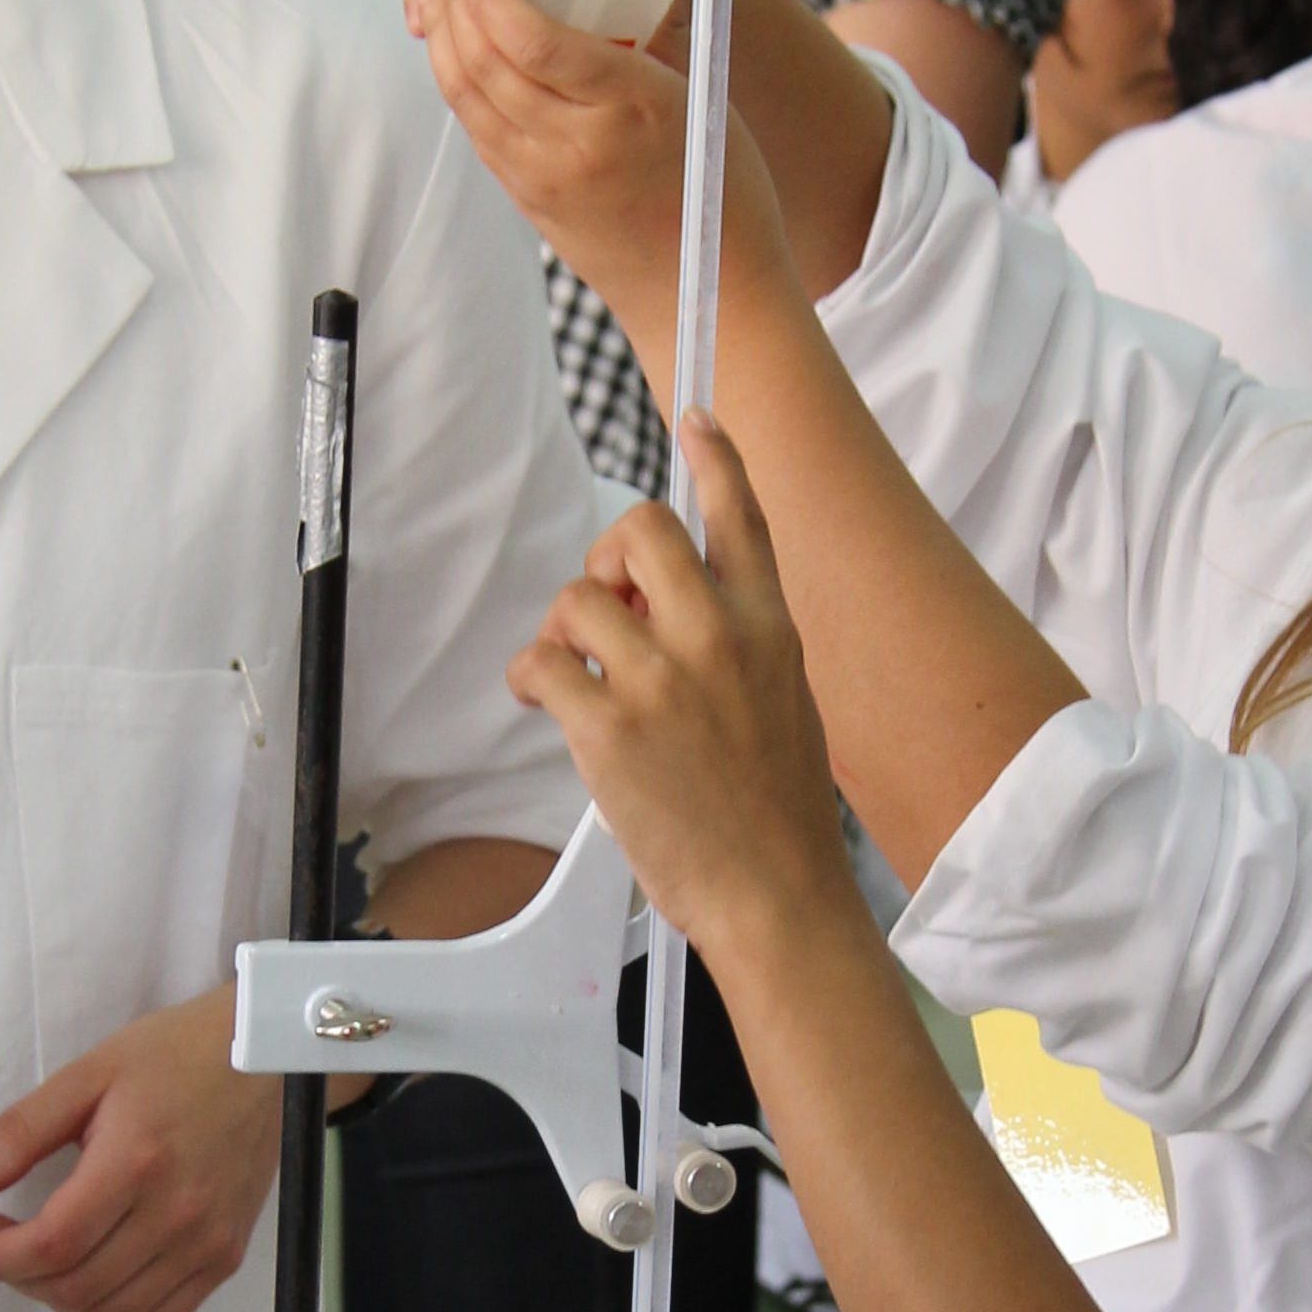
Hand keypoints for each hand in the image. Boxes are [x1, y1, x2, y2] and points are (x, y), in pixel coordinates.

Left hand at [0, 983, 281, 1311]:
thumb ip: (20, 1131)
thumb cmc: (176, 1056)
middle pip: (77, 1287)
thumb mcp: (89, 1073)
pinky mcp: (224, 1257)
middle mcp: (177, 1213)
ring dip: (59, 1299)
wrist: (263, 1059)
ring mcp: (206, 1243)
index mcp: (137, 1161)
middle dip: (19, 1277)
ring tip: (42, 1258)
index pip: (53, 1244)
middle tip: (2, 1241)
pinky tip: (89, 1279)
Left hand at [415, 0, 810, 403]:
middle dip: (455, 6)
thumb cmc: (722, 187)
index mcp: (629, 107)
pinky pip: (478, 130)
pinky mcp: (527, 200)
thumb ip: (642, 46)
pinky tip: (458, 51)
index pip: (535, 40)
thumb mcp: (697, 98)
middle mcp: (575, 145)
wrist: (708, 294)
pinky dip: (459, 82)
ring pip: (468, 97)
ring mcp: (542, 178)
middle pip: (487, 63)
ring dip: (445, 41)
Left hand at [512, 416, 863, 974]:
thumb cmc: (777, 814)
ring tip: (576, 677)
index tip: (698, 418)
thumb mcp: (785, 702)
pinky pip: (539, 663)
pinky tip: (542, 699)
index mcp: (771, 628)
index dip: (716, 459)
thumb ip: (737, 644)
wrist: (775, 893)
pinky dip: (527, 676)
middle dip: (608, 557)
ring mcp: (662, 680)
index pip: (742, 517)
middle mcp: (718, 637)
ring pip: (578, 596)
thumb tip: (669, 609)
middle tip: (608, 608)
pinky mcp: (609, 728)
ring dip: (563, 632)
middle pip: (640, 529)